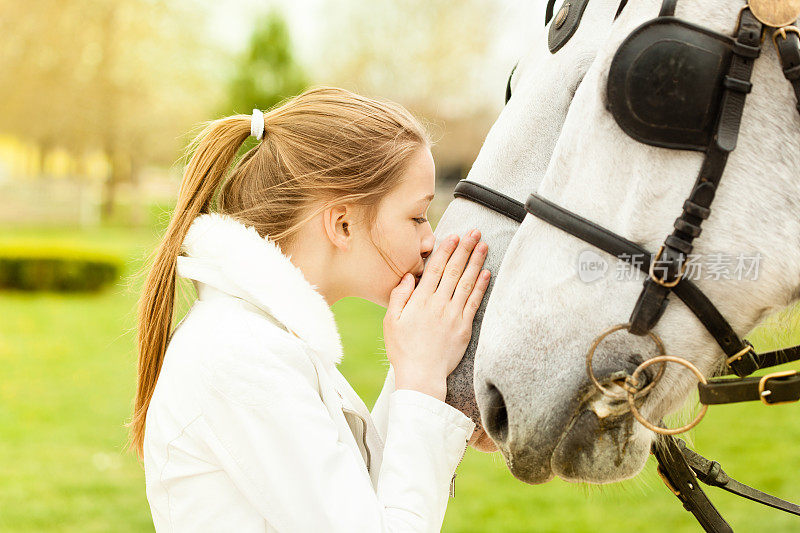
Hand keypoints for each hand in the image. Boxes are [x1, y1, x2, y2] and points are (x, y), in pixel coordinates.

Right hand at [383, 229, 489, 400]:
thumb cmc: (403, 350)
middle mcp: (439, 304)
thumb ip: (399, 296)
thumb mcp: (391, 322)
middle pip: (454, 271)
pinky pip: (474, 302)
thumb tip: (408, 276)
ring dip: (476, 262)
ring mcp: (453, 315)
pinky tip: (486, 272)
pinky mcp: (464, 327)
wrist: (421, 376)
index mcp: (420, 301)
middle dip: (465, 249)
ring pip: (466, 282)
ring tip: (483, 245)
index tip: (453, 236)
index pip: (435, 269)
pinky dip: (481, 286)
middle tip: (474, 232)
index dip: (445, 251)